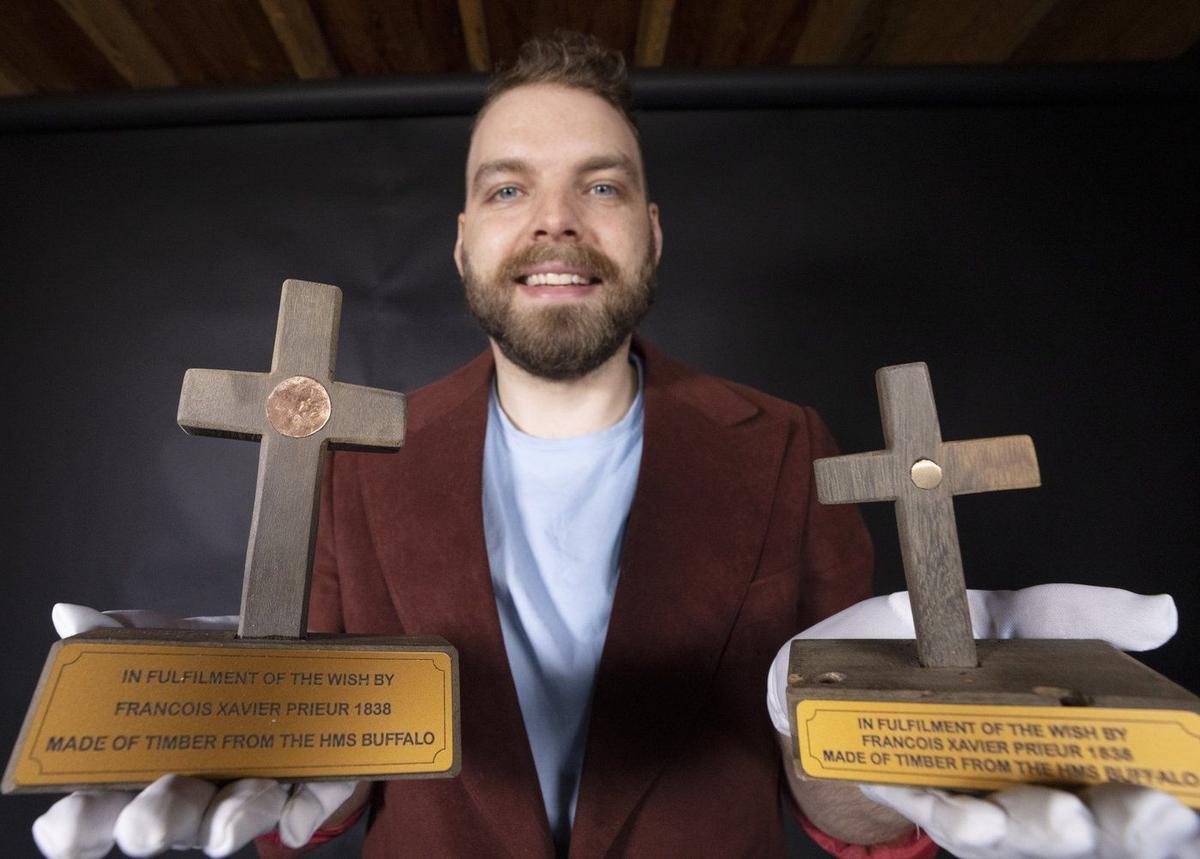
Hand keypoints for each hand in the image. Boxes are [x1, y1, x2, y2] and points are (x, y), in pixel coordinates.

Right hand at [32, 604, 360, 857]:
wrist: (298, 660)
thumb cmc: (216, 667)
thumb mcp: (176, 642)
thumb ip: (126, 635)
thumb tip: (71, 615)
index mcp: (140, 770)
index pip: (92, 813)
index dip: (77, 824)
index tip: (69, 817)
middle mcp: (189, 797)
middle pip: (162, 822)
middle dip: (153, 822)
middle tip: (147, 824)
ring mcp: (245, 798)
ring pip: (230, 820)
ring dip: (228, 820)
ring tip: (229, 817)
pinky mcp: (305, 789)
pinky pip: (303, 808)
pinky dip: (299, 812)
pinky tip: (295, 817)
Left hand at [765, 585, 1194, 858]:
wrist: (843, 663)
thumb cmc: (944, 647)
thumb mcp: (1012, 617)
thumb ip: (1077, 616)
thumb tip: (1161, 612)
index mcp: (1078, 753)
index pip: (1145, 801)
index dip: (1177, 819)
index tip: (1192, 809)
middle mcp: (1039, 793)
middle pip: (1096, 831)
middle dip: (1125, 827)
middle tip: (1148, 812)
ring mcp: (980, 804)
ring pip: (1019, 833)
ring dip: (1041, 827)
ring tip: (1063, 817)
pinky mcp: (918, 797)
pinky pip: (938, 814)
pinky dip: (953, 814)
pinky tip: (969, 813)